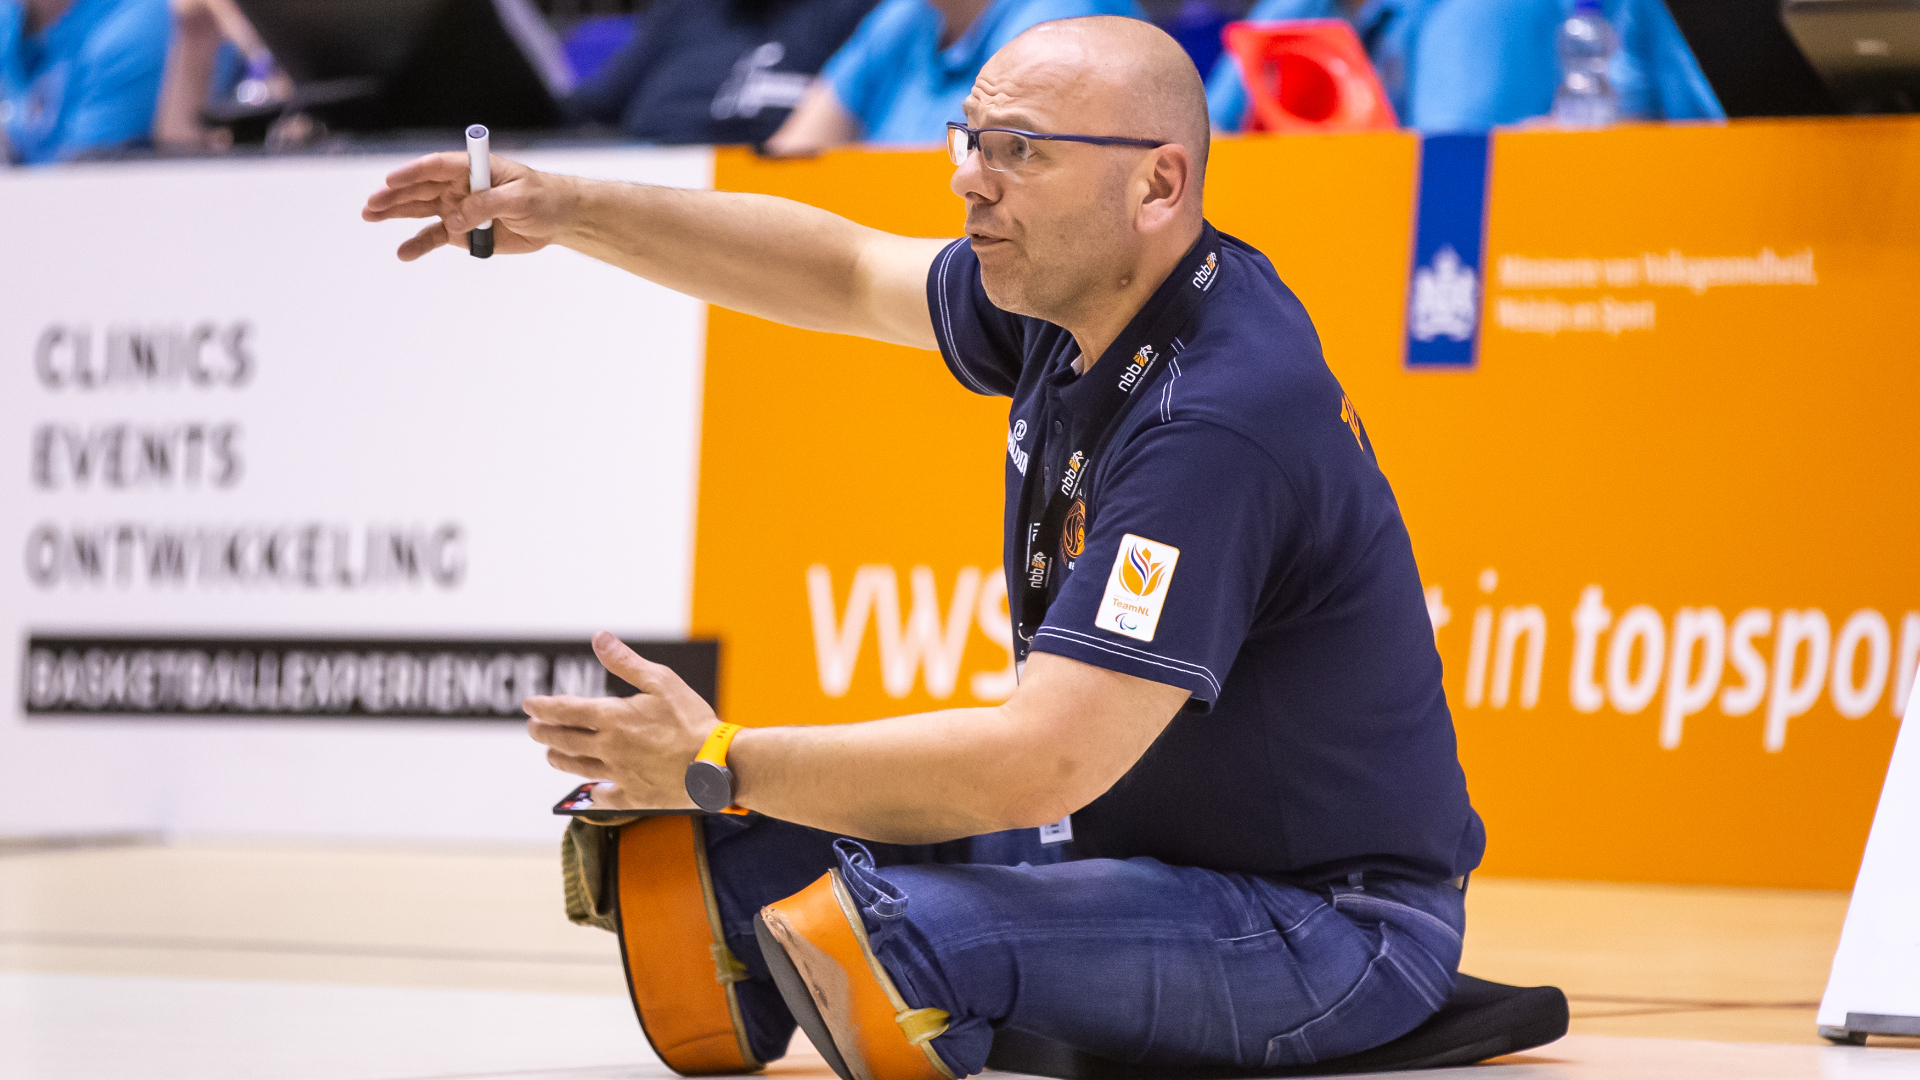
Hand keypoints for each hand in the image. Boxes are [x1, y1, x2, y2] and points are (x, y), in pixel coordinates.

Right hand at [360, 151, 573, 261]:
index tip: (392, 180)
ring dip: (396, 212)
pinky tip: (403, 251)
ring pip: (420, 209)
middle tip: (372, 204)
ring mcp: (458, 207)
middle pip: (421, 188)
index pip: (437, 166)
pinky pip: (435, 236)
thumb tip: (454, 219)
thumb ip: (486, 204)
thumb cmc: (542, 197)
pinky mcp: (462, 230)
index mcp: (473, 168)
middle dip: (395, 195)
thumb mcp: (519, 197)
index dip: (413, 172)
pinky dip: (419, 244)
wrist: (557, 218)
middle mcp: (460, 185)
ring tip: (371, 216)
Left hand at [524, 632, 718, 810]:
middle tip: (533, 728)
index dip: (543, 707)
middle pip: (563, 740)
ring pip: (577, 767)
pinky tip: (592, 789)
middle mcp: (608, 747)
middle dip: (543, 732)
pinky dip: (594, 791)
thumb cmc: (692, 720)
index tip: (529, 705)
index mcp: (613, 717)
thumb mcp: (661, 681)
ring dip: (559, 758)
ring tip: (550, 754)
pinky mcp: (633, 795)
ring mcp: (619, 773)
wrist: (717, 763)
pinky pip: (604, 796)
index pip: (565, 711)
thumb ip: (626, 662)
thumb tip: (599, 638)